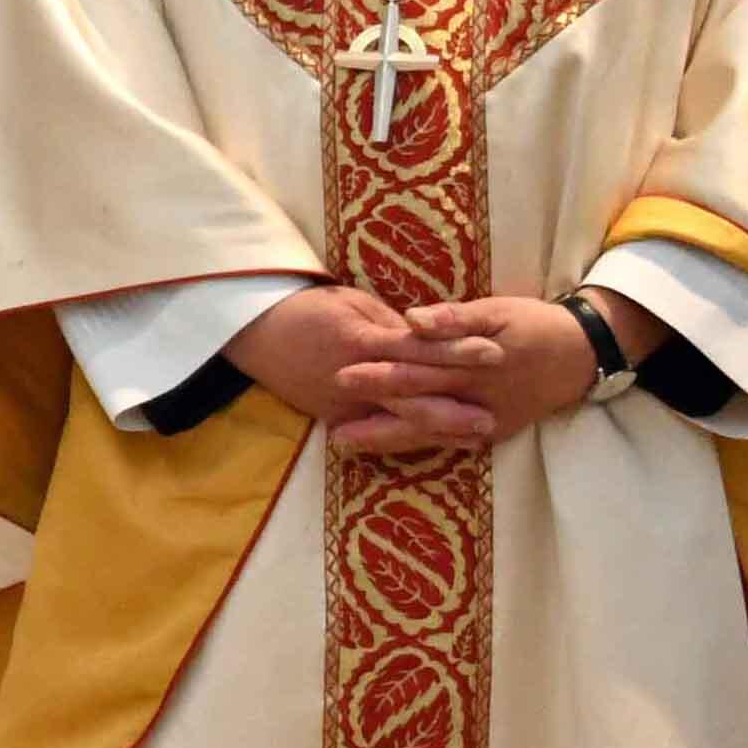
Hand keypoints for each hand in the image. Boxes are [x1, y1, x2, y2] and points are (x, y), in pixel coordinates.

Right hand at [225, 280, 519, 457]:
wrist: (253, 333)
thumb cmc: (305, 308)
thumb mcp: (351, 302)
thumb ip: (391, 325)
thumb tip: (428, 338)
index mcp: (361, 339)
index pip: (418, 347)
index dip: (457, 351)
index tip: (494, 352)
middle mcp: (354, 376)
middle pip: (411, 395)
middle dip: (453, 407)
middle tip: (491, 417)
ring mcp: (342, 402)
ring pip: (397, 420)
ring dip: (438, 431)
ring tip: (475, 437)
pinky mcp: (333, 415)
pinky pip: (376, 430)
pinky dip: (406, 438)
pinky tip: (435, 444)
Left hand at [333, 289, 640, 453]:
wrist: (583, 354)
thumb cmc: (533, 324)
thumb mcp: (497, 311)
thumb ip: (454, 317)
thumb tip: (412, 320)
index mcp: (473, 362)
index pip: (418, 368)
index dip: (379, 372)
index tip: (340, 374)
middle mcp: (476, 397)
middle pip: (417, 405)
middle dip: (373, 414)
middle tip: (329, 422)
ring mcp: (485, 419)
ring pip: (429, 431)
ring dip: (386, 438)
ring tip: (344, 442)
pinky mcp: (492, 431)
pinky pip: (450, 441)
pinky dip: (418, 446)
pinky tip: (388, 450)